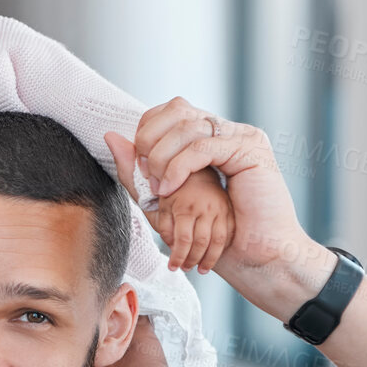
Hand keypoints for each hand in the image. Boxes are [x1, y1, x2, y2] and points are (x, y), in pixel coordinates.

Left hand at [106, 99, 335, 318]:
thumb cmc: (216, 235)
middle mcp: (224, 131)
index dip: (145, 132)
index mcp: (206, 138)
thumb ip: (137, 171)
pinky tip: (172, 188)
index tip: (141, 167)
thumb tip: (109, 135)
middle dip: (151, 141)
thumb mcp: (164, 201)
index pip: (166, 111)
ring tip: (162, 189)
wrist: (256, 256)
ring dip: (163, 158)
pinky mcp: (250, 147)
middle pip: (175, 109)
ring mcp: (239, 135)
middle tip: (149, 176)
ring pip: (187, 125)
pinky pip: (203, 145)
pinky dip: (180, 166)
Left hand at [149, 168, 234, 274]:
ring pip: (218, 242)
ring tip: (200, 269)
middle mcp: (204, 208)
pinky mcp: (230, 211)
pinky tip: (213, 256)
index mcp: (184, 207)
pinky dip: (222, 249)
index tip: (173, 267)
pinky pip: (229, 235)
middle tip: (185, 268)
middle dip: (192, 260)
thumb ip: (163, 226)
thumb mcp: (161, 203)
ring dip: (209, 260)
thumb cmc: (175, 190)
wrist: (197, 171)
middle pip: (200, 243)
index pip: (182, 240)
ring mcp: (220, 209)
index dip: (177, 257)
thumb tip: (171, 247)